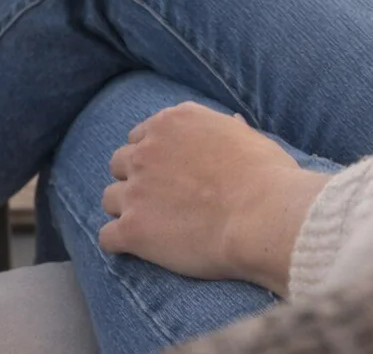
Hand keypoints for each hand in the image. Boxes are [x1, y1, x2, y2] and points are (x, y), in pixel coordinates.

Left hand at [100, 102, 329, 295]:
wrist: (262, 214)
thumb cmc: (266, 176)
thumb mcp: (250, 138)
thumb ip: (229, 129)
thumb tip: (233, 122)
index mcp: (174, 121)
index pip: (142, 134)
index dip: (155, 156)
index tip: (169, 174)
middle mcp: (149, 148)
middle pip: (120, 162)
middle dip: (134, 180)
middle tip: (158, 201)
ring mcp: (137, 188)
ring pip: (109, 198)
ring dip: (125, 210)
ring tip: (151, 227)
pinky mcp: (132, 228)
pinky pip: (107, 237)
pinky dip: (121, 244)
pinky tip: (141, 250)